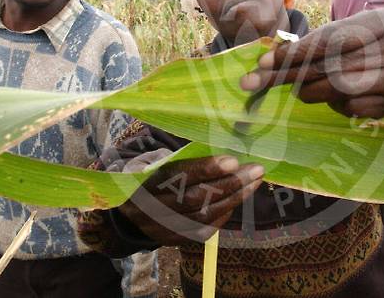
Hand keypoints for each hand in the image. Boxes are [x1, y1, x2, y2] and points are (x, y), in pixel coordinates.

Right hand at [118, 150, 263, 244]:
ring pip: (204, 215)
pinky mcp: (176, 240)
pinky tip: (239, 198)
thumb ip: (181, 156)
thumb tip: (220, 144)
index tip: (232, 160)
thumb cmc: (150, 177)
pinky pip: (205, 230)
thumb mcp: (155, 161)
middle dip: (230, 183)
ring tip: (254, 181)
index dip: (206, 169)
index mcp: (146, 182)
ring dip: (235, 198)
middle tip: (255, 169)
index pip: (178, 176)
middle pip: (196, 198)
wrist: (128, 214)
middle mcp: (153, 208)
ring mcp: (164, 228)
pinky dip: (224, 214)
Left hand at [240, 8, 383, 121]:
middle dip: (290, 74)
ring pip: (338, 88)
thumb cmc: (364, 51)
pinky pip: (351, 107)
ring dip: (310, 91)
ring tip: (299, 90)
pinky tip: (336, 100)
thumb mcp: (346, 36)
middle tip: (258, 82)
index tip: (263, 62)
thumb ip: (313, 43)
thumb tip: (267, 59)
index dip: (294, 52)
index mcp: (379, 22)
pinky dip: (336, 106)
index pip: (328, 39)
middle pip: (330, 64)